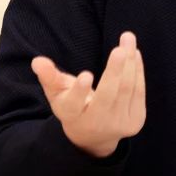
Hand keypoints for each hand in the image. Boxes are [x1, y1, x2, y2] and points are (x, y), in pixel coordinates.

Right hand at [32, 31, 145, 157]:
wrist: (95, 136)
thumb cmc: (73, 106)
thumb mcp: (57, 93)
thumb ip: (48, 76)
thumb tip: (37, 61)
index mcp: (72, 116)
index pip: (74, 105)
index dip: (79, 91)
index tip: (86, 74)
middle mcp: (96, 123)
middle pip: (108, 95)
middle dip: (115, 70)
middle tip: (120, 48)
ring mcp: (118, 124)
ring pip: (126, 89)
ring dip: (129, 63)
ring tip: (128, 38)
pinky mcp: (135, 122)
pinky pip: (138, 92)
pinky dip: (137, 70)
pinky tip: (135, 53)